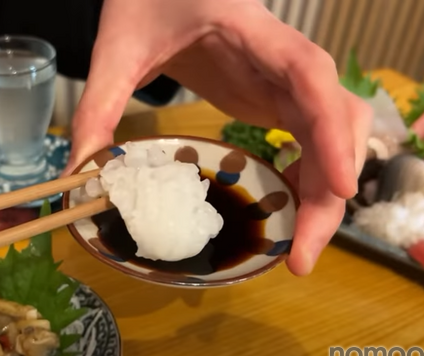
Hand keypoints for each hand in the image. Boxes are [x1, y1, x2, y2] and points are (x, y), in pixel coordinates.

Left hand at [63, 0, 371, 275]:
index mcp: (251, 32)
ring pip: (334, 131)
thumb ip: (100, 105)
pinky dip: (310, 175)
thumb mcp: (119, 47)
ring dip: (326, 189)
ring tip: (297, 245)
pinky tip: (287, 207)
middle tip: (300, 255)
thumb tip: (82, 176)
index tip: (342, 189)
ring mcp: (282, 78)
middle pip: (336, 118)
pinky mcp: (273, 94)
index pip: (308, 76)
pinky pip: (311, 137)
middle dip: (332, 188)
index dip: (332, 132)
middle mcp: (281, 57)